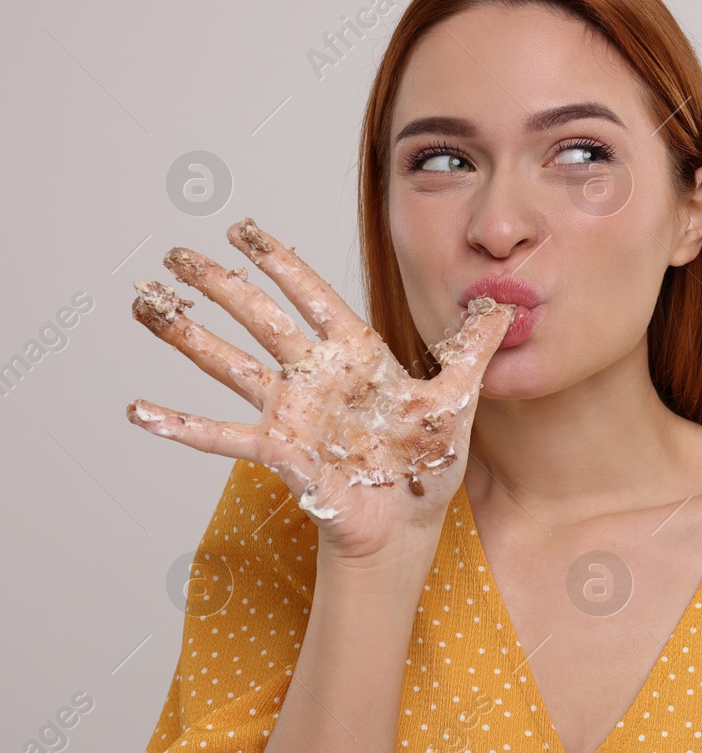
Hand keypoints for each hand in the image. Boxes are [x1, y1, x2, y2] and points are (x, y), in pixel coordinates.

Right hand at [127, 217, 512, 564]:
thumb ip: (477, 346)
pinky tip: (141, 411)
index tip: (245, 229)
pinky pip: (224, 436)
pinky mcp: (281, 452)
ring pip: (230, 364)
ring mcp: (292, 412)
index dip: (278, 261)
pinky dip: (181, 425)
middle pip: (259, 319)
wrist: (411, 523)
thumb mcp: (460, 395)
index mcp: (355, 355)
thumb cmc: (429, 463)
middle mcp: (315, 376)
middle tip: (175, 254)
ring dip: (187, 336)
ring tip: (145, 307)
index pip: (311, 295)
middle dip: (218, 285)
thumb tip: (508, 301)